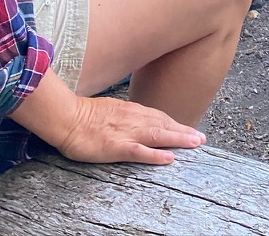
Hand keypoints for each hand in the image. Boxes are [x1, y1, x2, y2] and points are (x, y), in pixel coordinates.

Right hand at [56, 94, 205, 165]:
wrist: (66, 117)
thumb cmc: (83, 115)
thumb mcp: (109, 110)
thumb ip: (124, 115)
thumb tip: (134, 119)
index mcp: (130, 111)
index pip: (158, 116)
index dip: (175, 123)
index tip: (188, 129)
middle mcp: (133, 119)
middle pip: (164, 124)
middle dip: (184, 131)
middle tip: (202, 138)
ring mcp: (126, 132)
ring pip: (158, 135)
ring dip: (179, 138)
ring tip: (195, 143)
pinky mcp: (116, 146)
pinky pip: (140, 151)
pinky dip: (156, 154)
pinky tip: (169, 158)